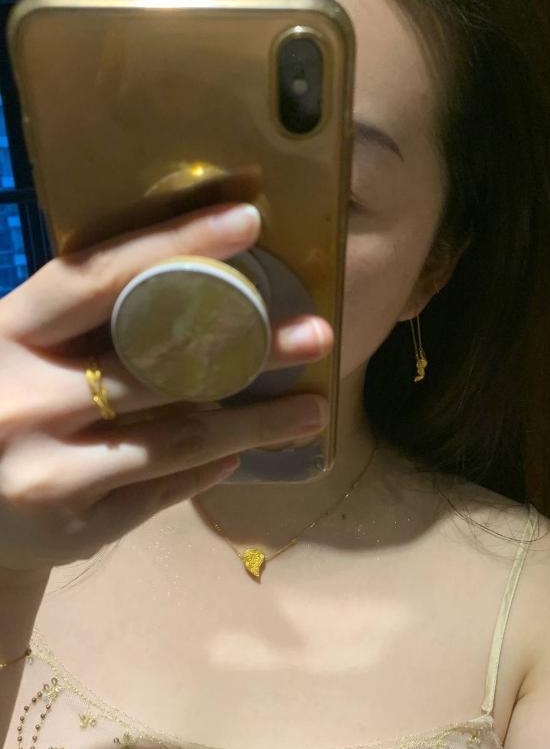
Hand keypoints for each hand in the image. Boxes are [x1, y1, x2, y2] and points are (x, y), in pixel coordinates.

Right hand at [0, 203, 332, 572]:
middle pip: (157, 363)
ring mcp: (44, 472)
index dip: (175, 244)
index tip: (247, 220)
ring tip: (313, 410)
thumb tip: (202, 289)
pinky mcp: (71, 528)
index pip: (98, 277)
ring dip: (256, 423)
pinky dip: (209, 469)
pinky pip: (163, 489)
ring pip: (177, 437)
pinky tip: (241, 454)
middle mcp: (18, 400)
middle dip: (249, 346)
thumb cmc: (2, 408)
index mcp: (5, 334)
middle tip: (318, 334)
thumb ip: (85, 327)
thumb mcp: (24, 353)